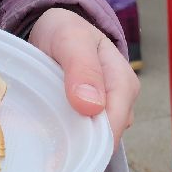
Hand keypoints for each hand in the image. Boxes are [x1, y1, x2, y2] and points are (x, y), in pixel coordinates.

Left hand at [28, 7, 139, 144]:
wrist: (54, 29)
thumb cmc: (65, 31)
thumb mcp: (70, 38)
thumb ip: (82, 67)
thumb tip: (92, 107)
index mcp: (123, 82)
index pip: (115, 123)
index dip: (92, 139)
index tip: (61, 143)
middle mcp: (122, 101)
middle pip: (107, 138)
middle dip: (82, 143)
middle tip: (48, 137)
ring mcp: (108, 111)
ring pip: (95, 141)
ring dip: (74, 141)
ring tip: (48, 130)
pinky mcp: (93, 118)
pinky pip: (85, 138)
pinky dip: (69, 137)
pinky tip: (52, 129)